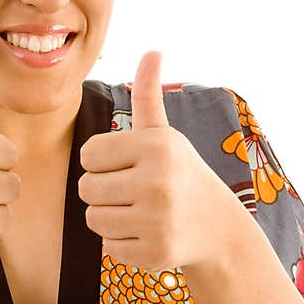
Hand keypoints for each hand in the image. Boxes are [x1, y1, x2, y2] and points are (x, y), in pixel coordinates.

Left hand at [78, 51, 239, 272]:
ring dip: (109, 216)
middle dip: (103, 189)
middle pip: (86, 188)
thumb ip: (147, 94)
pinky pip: (108, 246)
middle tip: (132, 190)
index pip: (88, 155)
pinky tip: (147, 232)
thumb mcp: (163, 133)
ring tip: (139, 210)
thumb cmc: (179, 171)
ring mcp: (157, 220)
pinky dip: (121, 242)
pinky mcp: (154, 253)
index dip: (101, 161)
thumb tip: (153, 50)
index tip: (126, 164)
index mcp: (155, 146)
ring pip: (93, 218)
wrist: (216, 226)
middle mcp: (157, 182)